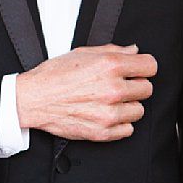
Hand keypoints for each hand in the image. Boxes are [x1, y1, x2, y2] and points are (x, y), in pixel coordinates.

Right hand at [15, 44, 155, 141]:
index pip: (150, 66)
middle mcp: (112, 89)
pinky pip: (128, 129)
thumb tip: (134, 51)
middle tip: (117, 87)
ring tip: (108, 103)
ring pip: (139, 110)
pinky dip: (119, 124)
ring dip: (127, 107)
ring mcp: (109, 113)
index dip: (142, 67)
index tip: (136, 71)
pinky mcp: (103, 132)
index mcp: (110, 65)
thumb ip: (112, 50)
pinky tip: (104, 115)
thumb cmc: (53, 76)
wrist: (32, 100)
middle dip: (134, 86)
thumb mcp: (82, 54)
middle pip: (147, 89)